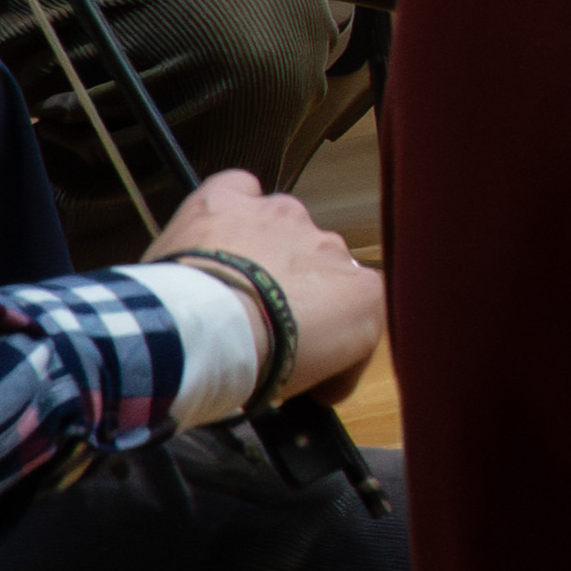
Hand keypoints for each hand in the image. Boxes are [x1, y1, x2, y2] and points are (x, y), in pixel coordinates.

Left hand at [148, 168, 382, 404]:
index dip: (328, 337)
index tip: (305, 361)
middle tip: (260, 325)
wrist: (207, 335)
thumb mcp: (320, 381)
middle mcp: (332, 245)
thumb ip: (332, 360)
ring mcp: (281, 217)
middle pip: (317, 266)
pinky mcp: (230, 202)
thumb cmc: (261, 363)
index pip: (355, 309)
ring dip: (262, 251)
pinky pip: (239, 188)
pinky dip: (231, 205)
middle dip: (293, 289)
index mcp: (363, 291)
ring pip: (280, 229)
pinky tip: (218, 230)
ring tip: (229, 287)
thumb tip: (321, 376)